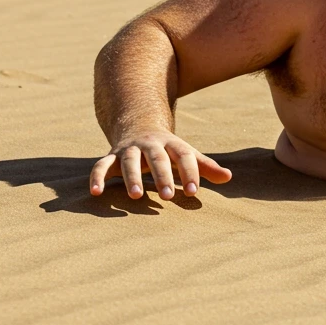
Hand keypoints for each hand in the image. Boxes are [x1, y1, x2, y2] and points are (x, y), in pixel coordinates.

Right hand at [89, 132, 231, 201]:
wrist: (139, 128)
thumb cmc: (169, 150)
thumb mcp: (187, 155)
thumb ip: (205, 167)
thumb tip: (229, 177)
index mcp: (171, 144)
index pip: (183, 156)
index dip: (190, 172)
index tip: (194, 192)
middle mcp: (150, 145)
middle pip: (157, 158)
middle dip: (163, 176)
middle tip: (170, 196)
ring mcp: (129, 150)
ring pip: (129, 161)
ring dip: (131, 177)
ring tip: (135, 196)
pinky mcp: (111, 157)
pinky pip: (101, 165)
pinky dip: (97, 177)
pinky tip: (96, 193)